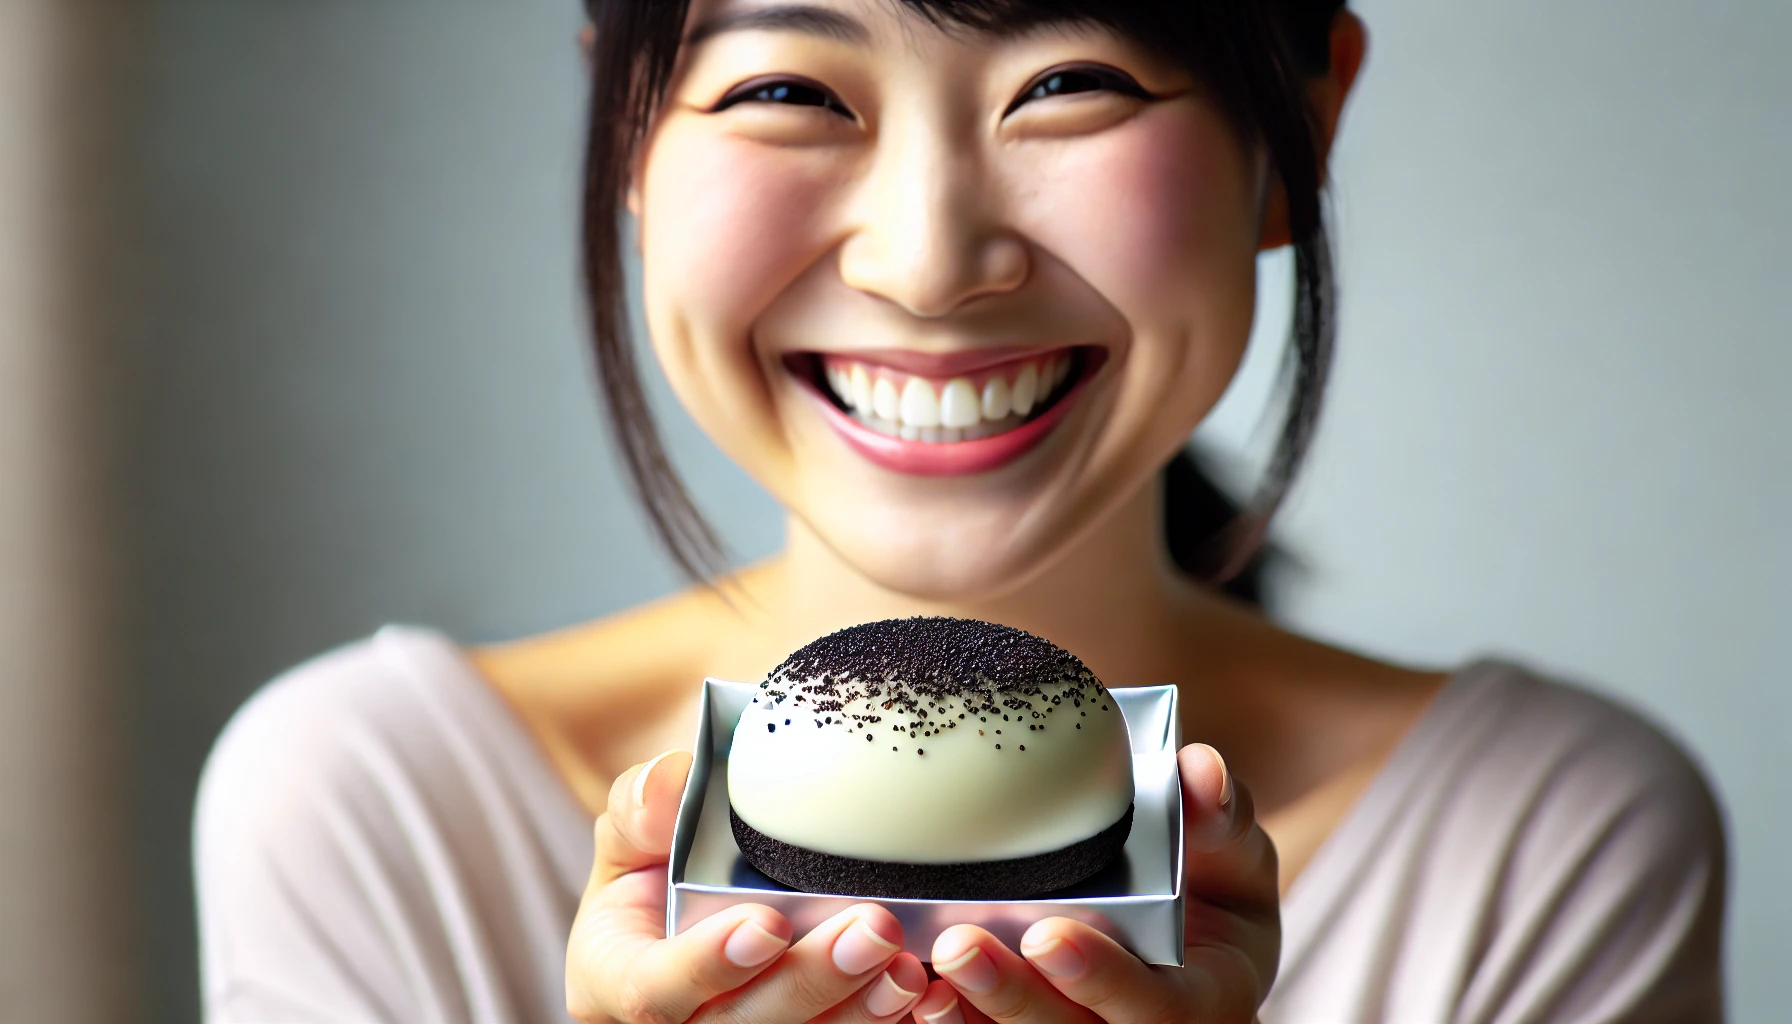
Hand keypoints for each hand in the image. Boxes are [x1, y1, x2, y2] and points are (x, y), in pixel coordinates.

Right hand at [566, 750, 928, 1023]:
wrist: (689, 893)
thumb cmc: (656, 864)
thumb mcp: (631, 829)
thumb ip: (639, 808)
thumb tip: (666, 787)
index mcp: (618, 982)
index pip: (654, 990)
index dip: (710, 965)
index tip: (770, 923)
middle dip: (810, 983)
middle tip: (874, 930)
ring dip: (856, 1011)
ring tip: (905, 965)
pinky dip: (876, 1020)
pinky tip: (918, 989)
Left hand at [910, 743, 1278, 1023]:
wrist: (1200, 935)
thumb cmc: (1217, 889)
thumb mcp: (1236, 853)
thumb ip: (1218, 815)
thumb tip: (1201, 768)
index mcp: (1202, 1001)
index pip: (1152, 1004)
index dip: (1101, 977)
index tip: (1048, 934)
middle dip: (1014, 996)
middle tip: (959, 946)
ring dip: (972, 1009)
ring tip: (923, 963)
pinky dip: (952, 1015)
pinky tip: (910, 983)